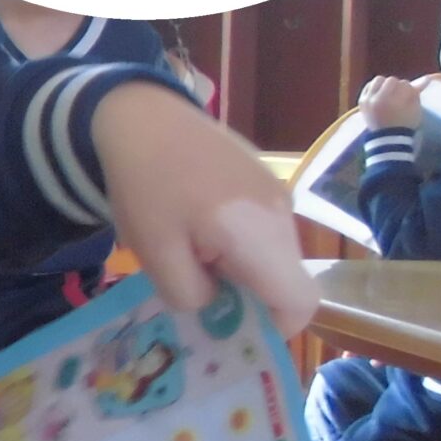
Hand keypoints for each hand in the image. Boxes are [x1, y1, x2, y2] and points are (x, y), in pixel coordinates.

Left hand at [91, 82, 315, 334]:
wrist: (139, 113)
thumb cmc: (144, 186)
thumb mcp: (155, 253)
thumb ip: (191, 294)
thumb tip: (217, 306)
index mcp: (260, 236)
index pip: (302, 302)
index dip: (275, 326)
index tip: (232, 325)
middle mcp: (284, 215)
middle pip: (285, 279)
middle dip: (246, 294)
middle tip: (193, 283)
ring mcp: (279, 192)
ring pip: (273, 254)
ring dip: (237, 265)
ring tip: (187, 245)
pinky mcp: (266, 179)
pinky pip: (263, 227)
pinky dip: (236, 239)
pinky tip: (194, 221)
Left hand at [361, 75, 424, 129]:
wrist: (388, 138)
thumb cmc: (405, 124)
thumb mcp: (416, 109)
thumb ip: (417, 92)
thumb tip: (427, 77)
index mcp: (395, 102)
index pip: (404, 84)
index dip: (409, 89)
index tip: (409, 96)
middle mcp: (379, 99)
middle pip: (391, 80)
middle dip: (398, 85)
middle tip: (399, 94)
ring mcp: (368, 100)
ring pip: (378, 80)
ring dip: (385, 84)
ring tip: (389, 93)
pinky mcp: (361, 101)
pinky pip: (369, 85)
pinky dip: (375, 87)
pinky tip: (381, 94)